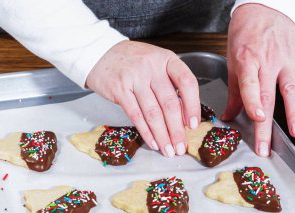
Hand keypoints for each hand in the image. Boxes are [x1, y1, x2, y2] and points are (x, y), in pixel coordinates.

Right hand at [86, 40, 200, 156]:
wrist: (100, 53)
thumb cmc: (132, 61)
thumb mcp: (155, 64)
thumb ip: (170, 84)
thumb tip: (184, 117)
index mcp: (166, 59)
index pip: (187, 83)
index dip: (193, 106)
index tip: (194, 124)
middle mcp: (152, 67)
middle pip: (170, 103)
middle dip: (177, 129)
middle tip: (181, 147)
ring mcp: (134, 77)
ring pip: (153, 113)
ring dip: (162, 135)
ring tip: (168, 149)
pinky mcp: (119, 89)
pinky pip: (136, 115)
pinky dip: (146, 132)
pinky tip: (153, 142)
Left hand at [222, 4, 294, 156]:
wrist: (261, 10)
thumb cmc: (244, 36)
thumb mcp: (233, 62)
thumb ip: (234, 91)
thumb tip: (229, 115)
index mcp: (248, 62)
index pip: (249, 86)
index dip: (252, 102)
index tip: (256, 118)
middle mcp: (267, 63)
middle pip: (268, 97)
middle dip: (266, 125)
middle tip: (266, 146)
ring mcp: (286, 60)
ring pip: (291, 89)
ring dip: (294, 112)